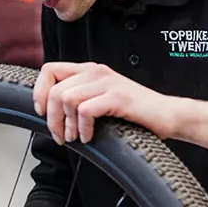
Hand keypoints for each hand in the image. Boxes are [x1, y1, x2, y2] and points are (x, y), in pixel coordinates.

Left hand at [32, 61, 181, 144]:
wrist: (168, 115)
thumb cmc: (135, 112)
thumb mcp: (101, 99)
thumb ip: (79, 97)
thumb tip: (48, 112)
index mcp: (89, 70)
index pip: (49, 69)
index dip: (39, 92)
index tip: (42, 113)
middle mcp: (96, 71)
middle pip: (54, 89)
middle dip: (51, 118)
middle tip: (60, 136)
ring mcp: (108, 83)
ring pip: (66, 98)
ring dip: (66, 124)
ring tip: (75, 137)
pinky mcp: (118, 97)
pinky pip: (85, 110)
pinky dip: (83, 128)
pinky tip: (89, 137)